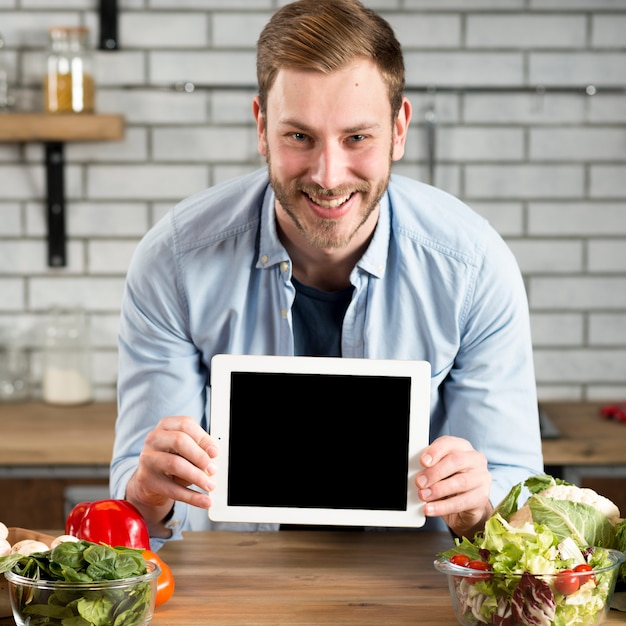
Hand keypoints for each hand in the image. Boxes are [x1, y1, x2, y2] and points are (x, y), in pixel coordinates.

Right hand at [125, 416, 218, 535]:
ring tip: (210, 485)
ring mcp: (147, 458)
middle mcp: (154, 439)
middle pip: (179, 441)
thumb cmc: (173, 458)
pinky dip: (191, 497)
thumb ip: (199, 449)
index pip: (186, 425)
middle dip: (200, 456)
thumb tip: (213, 459)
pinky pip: (171, 489)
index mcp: (166, 426)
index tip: (215, 452)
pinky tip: (204, 501)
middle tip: (213, 469)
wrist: (150, 480)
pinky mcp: (146, 479)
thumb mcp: (186, 450)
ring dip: (197, 476)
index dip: (203, 438)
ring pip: (175, 464)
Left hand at [415, 435, 492, 537]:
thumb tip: (416, 472)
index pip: (449, 443)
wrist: (465, 507)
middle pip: (456, 461)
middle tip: (420, 482)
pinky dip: (443, 507)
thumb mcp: (439, 470)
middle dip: (435, 472)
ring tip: (423, 495)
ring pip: (460, 482)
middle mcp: (475, 459)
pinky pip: (461, 502)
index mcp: (462, 447)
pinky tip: (431, 508)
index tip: (423, 461)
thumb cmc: (449, 481)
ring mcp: (481, 478)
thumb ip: (430, 467)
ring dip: (438, 490)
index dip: (435, 451)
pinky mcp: (482, 497)